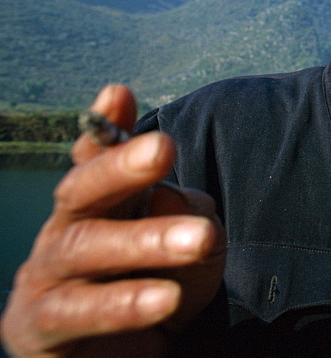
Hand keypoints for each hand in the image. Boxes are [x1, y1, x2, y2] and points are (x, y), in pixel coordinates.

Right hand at [0, 85, 225, 355]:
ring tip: (201, 238)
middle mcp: (64, 232)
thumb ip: (186, 212)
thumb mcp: (191, 245)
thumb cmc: (160, 289)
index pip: (96, 160)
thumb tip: (169, 195)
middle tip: (165, 147)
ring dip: (145, 240)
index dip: (106, 129)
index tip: (119, 93)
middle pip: (81, 191)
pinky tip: (163, 299)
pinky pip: (76, 312)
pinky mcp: (40, 328)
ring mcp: (46, 279)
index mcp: (99, 204)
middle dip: (120, 167)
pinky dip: (121, 304)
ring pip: (85, 248)